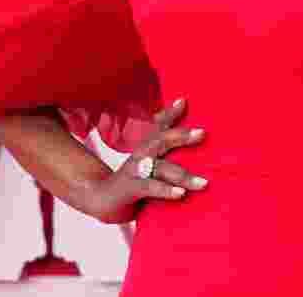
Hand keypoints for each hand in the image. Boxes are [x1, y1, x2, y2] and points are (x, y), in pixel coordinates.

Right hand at [87, 98, 208, 223]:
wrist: (99, 200)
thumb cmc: (133, 182)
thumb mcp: (150, 166)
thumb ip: (169, 159)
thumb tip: (198, 156)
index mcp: (146, 146)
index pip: (158, 126)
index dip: (170, 113)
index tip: (183, 101)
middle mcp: (140, 154)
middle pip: (160, 140)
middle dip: (181, 136)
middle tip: (202, 132)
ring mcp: (134, 170)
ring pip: (160, 168)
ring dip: (183, 175)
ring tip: (204, 182)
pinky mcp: (130, 188)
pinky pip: (150, 187)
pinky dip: (166, 190)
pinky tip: (181, 193)